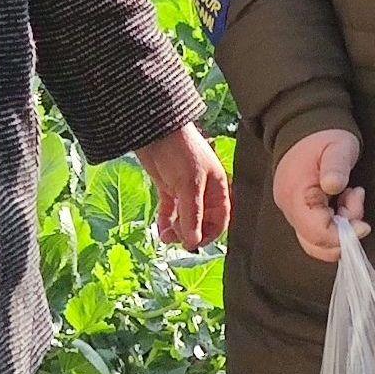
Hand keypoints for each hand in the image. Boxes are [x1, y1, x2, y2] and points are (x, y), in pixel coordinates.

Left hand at [135, 124, 232, 250]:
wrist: (154, 129)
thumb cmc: (180, 150)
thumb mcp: (189, 185)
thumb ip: (192, 215)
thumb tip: (193, 242)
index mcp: (217, 187)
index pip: (220, 218)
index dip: (210, 233)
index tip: (195, 244)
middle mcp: (203, 190)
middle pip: (202, 220)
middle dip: (191, 233)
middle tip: (178, 240)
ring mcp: (184, 188)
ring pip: (184, 217)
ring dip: (176, 229)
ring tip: (166, 236)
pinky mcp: (168, 186)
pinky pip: (169, 209)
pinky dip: (165, 220)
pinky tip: (160, 229)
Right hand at [275, 127, 364, 262]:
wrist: (306, 124)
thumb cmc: (324, 135)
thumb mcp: (338, 146)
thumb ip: (337, 167)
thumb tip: (333, 186)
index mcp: (296, 194)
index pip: (316, 233)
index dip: (342, 236)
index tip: (363, 225)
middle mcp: (289, 207)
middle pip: (315, 243)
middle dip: (343, 234)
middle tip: (356, 204)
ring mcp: (292, 210)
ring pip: (317, 239)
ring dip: (341, 226)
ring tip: (351, 195)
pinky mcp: (300, 209)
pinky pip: (318, 228)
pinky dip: (336, 221)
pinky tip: (344, 198)